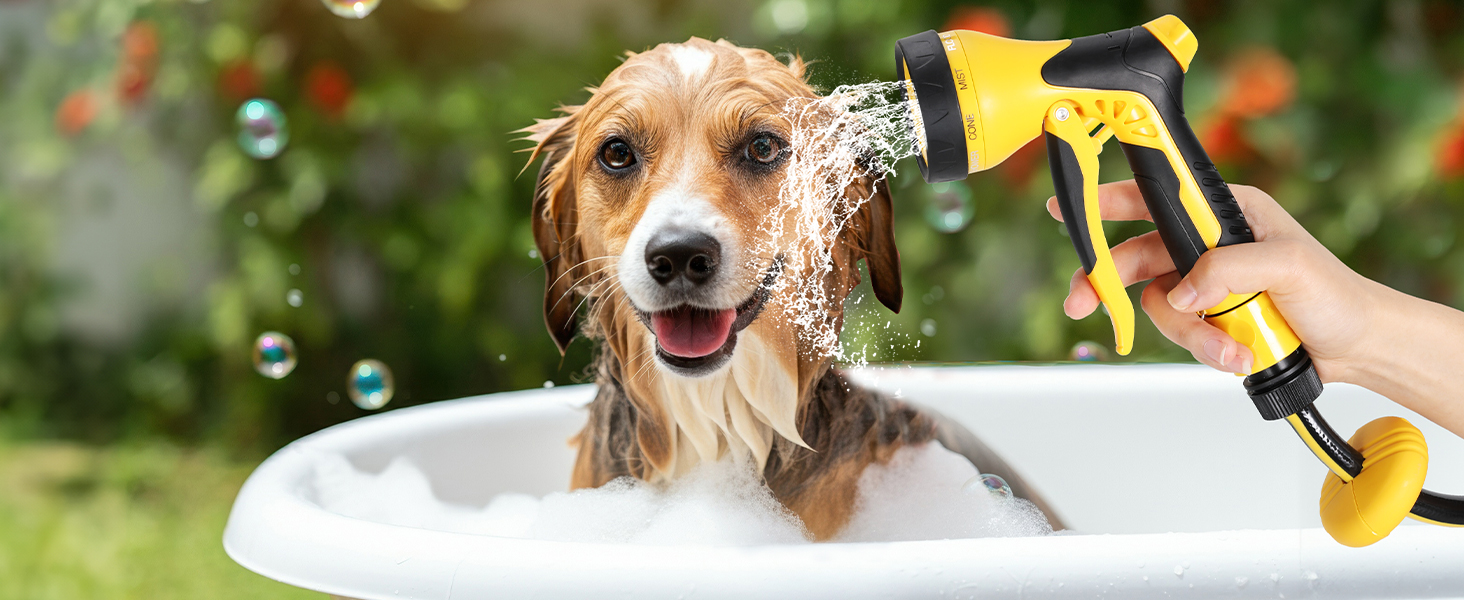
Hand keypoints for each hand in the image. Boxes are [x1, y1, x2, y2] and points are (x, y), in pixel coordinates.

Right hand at [1045, 181, 1381, 383]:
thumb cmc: (1336, 295)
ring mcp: (1203, 283)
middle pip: (1135, 256)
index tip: (1069, 206)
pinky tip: (1236, 356)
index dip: (1108, 200)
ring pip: (1156, 305)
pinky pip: (1179, 334)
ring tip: (1230, 351)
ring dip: (1189, 334)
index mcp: (1225, 211)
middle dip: (1108, 283)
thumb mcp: (1289, 266)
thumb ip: (1228, 268)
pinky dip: (1204, 349)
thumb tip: (1182, 291)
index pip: (1156, 197)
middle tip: (1084, 303)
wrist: (1356, 347)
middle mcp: (1206, 243)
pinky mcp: (1206, 319)